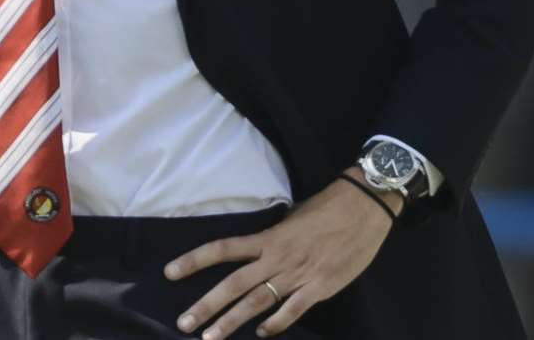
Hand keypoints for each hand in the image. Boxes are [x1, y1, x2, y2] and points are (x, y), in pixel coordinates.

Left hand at [165, 169, 399, 337]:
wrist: (364, 207)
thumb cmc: (328, 207)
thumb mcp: (292, 217)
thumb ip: (273, 237)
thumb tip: (259, 248)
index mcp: (267, 237)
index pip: (222, 249)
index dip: (194, 260)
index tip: (170, 272)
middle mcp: (276, 258)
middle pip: (233, 284)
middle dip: (206, 305)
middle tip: (183, 323)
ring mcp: (297, 275)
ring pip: (256, 303)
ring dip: (231, 322)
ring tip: (210, 338)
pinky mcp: (320, 288)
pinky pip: (292, 310)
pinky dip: (276, 324)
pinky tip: (261, 334)